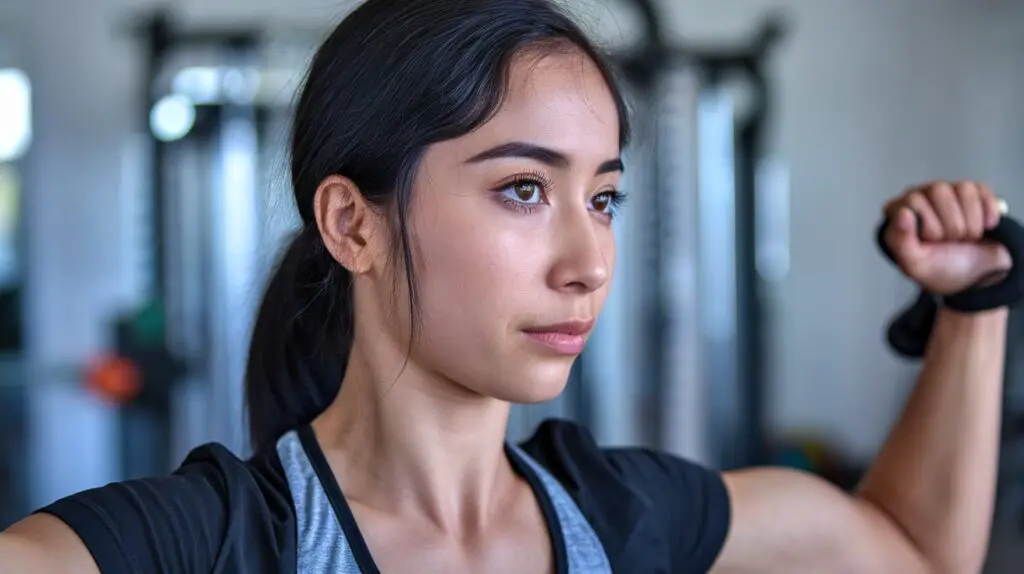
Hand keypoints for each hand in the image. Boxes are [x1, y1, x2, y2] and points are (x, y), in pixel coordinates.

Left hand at [884, 181, 1011, 294]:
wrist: (975, 276)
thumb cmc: (939, 268)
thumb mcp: (915, 265)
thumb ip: (900, 242)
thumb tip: (903, 212)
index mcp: (898, 210)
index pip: (913, 201)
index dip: (929, 227)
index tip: (932, 242)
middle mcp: (921, 195)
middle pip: (939, 191)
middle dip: (951, 226)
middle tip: (950, 241)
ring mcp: (947, 191)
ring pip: (964, 189)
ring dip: (970, 222)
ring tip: (965, 236)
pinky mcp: (974, 192)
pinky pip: (984, 192)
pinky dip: (988, 214)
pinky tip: (984, 227)